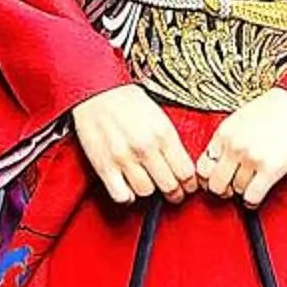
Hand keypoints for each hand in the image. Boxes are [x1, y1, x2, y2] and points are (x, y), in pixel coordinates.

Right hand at [72, 85, 200, 205]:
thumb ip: (170, 142)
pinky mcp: (104, 166)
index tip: (188, 186)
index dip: (189, 184)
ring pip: (147, 192)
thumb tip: (182, 167)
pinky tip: (128, 188)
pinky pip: (121, 195)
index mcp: (163, 133)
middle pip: (170, 187)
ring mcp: (124, 158)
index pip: (186, 173)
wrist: (97, 91)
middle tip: (173, 192)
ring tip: (148, 184)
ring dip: (150, 191)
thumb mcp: (159, 116)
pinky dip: (127, 196)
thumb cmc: (127, 101)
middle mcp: (145, 147)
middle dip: (175, 193)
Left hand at [198, 88, 286, 206]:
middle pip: (214, 184)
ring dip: (242, 191)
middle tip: (230, 188)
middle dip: (222, 190)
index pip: (201, 167)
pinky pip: (252, 197)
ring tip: (250, 184)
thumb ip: (226, 139)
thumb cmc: (273, 109)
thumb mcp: (239, 119)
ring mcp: (251, 158)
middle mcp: (234, 146)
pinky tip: (255, 196)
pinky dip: (252, 202)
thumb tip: (216, 161)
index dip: (207, 178)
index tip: (215, 180)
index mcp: (224, 133)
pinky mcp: (270, 169)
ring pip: (235, 191)